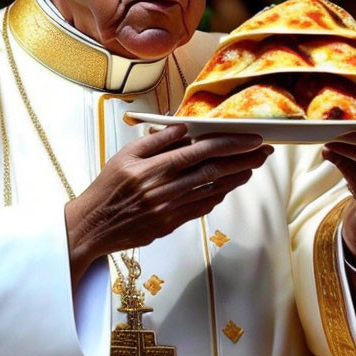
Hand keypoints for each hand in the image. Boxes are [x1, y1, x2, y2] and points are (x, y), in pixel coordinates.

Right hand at [65, 124, 271, 285]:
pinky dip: (218, 195)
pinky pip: (201, 208)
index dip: (230, 143)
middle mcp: (164, 189)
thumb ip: (155, 141)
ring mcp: (170, 209)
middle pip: (214, 170)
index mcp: (153, 168)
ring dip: (237, 177)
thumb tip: (183, 128)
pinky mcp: (171, 224)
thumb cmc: (106, 188)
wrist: (92, 226)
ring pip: (213, 190)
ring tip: (253, 166)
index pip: (201, 151)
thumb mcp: (124, 155)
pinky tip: (228, 186)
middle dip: (244, 159)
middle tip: (263, 151)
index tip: (251, 137)